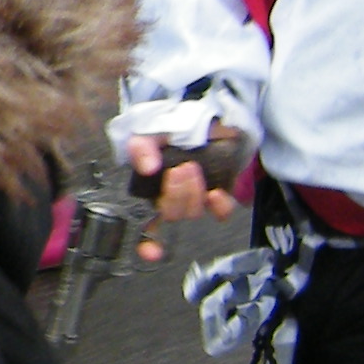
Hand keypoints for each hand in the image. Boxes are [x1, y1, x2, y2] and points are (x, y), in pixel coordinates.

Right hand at [126, 129, 250, 254]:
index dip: (148, 244)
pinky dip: (219, 206)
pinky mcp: (220, 193)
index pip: (146, 227)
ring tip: (192, 167)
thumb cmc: (169, 126)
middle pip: (172, 215)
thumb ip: (142, 147)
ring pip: (194, 212)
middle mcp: (173, 200)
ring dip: (193, 193)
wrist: (201, 112)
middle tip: (180, 169)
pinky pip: (222, 211)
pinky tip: (215, 194)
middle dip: (176, 195)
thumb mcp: (149, 131)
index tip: (151, 252)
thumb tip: (147, 167)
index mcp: (151, 191)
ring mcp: (197, 198)